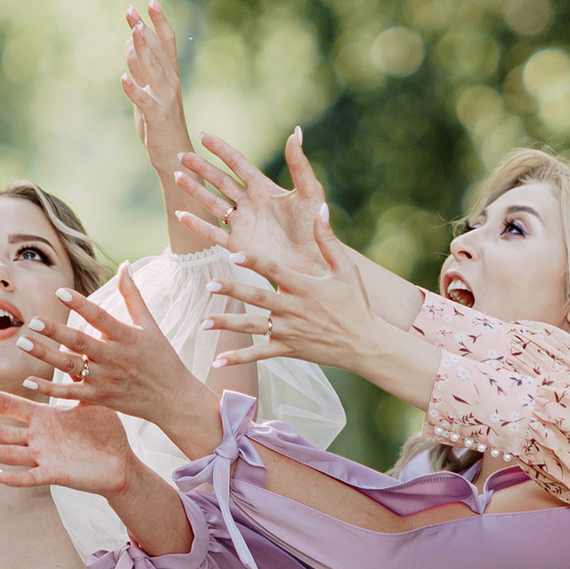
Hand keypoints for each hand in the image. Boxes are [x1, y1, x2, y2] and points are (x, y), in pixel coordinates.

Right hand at [0, 380, 133, 502]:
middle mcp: (38, 438)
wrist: (121, 462)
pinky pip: (32, 476)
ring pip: (10, 453)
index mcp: (43, 418)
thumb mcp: (89, 401)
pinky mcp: (56, 473)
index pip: (8, 404)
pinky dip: (16, 478)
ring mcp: (44, 456)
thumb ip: (78, 378)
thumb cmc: (105, 432)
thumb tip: (75, 349)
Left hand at [35, 269, 216, 461]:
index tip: (59, 291)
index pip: (100, 317)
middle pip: (80, 342)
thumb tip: (125, 264)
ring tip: (23, 342)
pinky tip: (29, 380)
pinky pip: (71, 393)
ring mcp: (106, 379)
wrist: (173, 399)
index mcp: (127, 336)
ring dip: (45, 355)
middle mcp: (115, 358)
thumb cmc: (162, 358)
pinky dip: (50, 389)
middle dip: (55, 331)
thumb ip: (133, 294)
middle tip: (32, 321)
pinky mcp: (100, 398)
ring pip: (71, 366)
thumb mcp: (149, 324)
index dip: (80, 304)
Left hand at [120, 1, 189, 173]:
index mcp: (170, 75)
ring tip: (134, 31)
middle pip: (158, 50)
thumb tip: (131, 40)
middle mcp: (170, 82)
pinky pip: (143, 100)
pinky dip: (133, 89)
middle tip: (131, 9)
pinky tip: (123, 79)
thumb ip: (140, 67)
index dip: (160, 21)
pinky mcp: (155, 115)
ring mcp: (164, 98)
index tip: (150, 1)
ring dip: (143, 49)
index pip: (167, 42)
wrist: (175, 155)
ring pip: (153, 68)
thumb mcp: (148, 90)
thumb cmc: (160, 122)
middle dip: (145, 28)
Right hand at [172, 130, 341, 291]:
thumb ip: (299, 163)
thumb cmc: (314, 226)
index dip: (221, 150)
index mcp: (264, 189)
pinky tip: (180, 214)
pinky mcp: (239, 246)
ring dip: (195, 190)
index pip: (237, 164)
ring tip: (177, 177)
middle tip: (182, 155)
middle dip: (201, 168)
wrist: (313, 260)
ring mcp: (242, 225)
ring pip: (212, 203)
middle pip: (220, 181)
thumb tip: (296, 132)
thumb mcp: (309, 191)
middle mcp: (250, 204)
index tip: (203, 136)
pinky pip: (213, 233)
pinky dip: (196, 224)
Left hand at [208, 256, 397, 375]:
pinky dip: (239, 358)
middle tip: (210, 285)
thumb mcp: (347, 269)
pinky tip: (217, 361)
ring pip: (253, 327)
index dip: (254, 262)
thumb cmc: (357, 303)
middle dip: (234, 291)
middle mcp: (294, 309)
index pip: (275, 271)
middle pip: (258, 298)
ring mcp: (290, 332)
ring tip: (203, 323)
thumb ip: (328, 240)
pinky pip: (260, 354)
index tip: (234, 254)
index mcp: (306, 287)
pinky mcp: (288, 350)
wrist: (366, 344)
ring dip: (228, 325)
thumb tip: (319, 207)